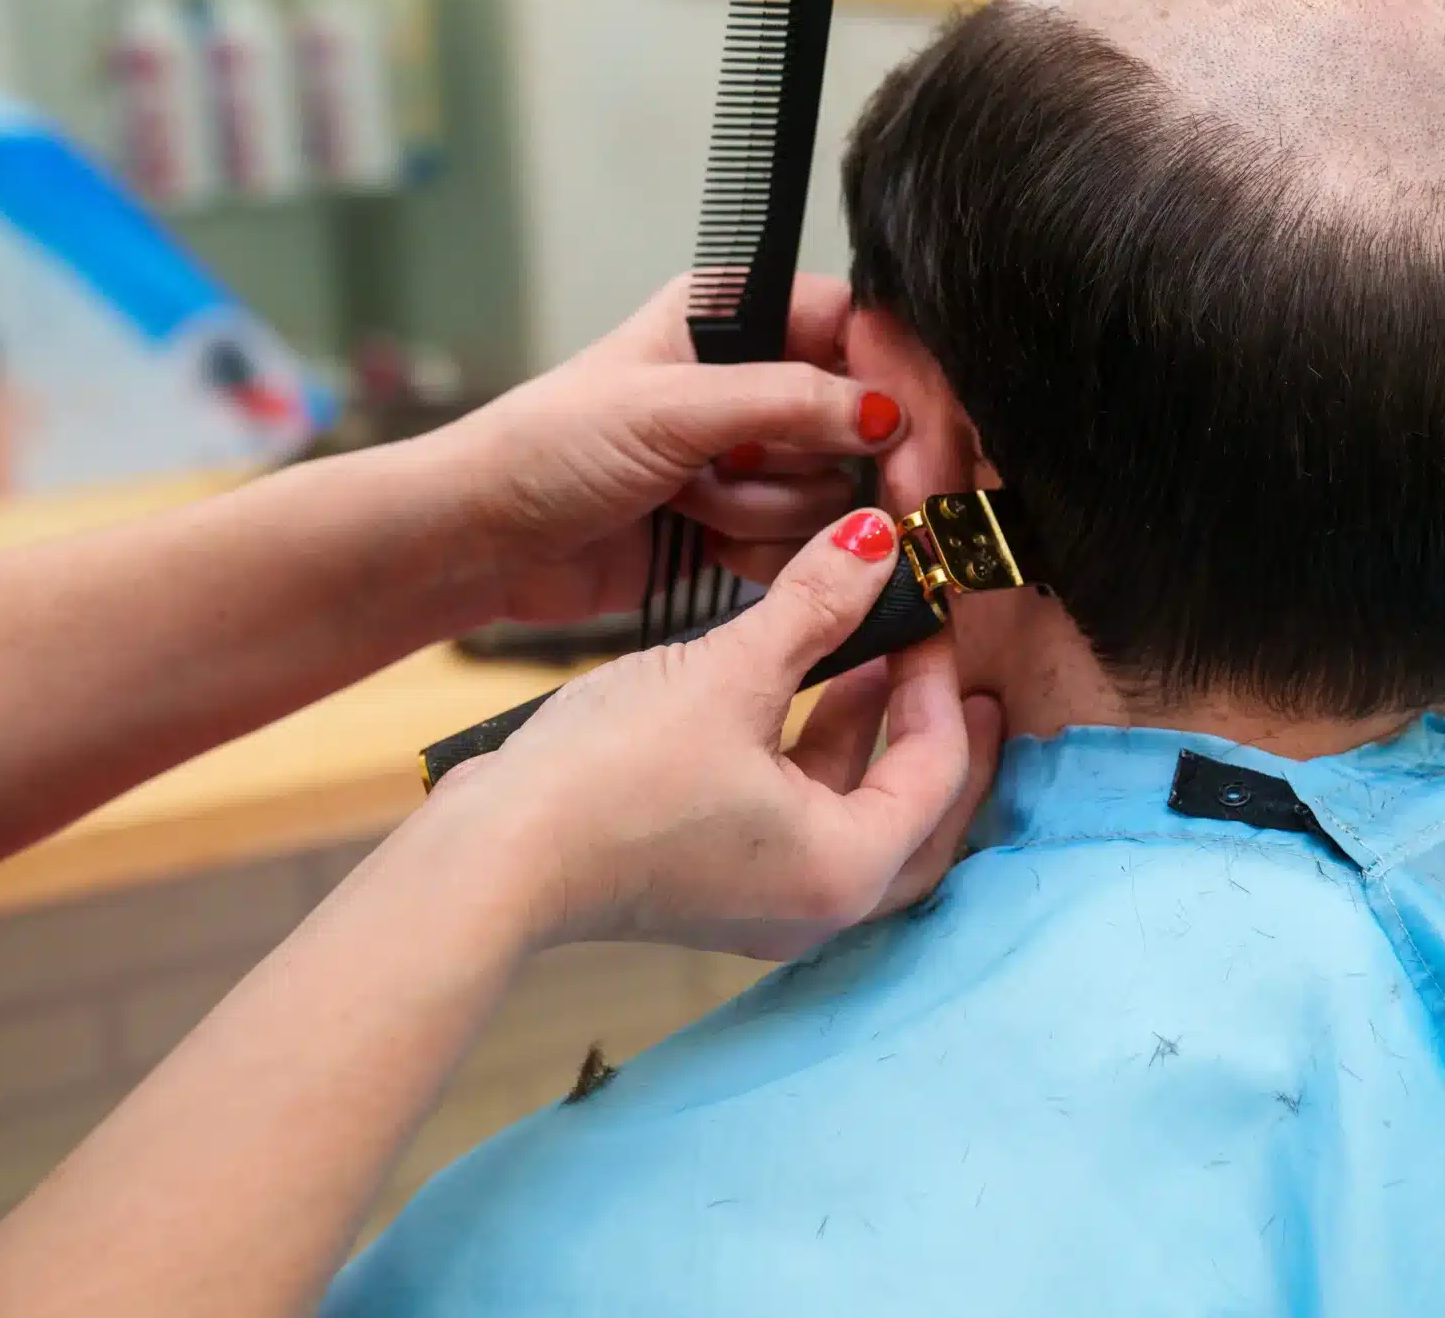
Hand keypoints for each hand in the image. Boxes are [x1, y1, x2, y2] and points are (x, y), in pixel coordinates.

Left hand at [415, 275, 906, 626]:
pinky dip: (764, 552)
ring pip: (841, 489)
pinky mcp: (746, 522)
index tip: (917, 449)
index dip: (902, 387)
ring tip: (696, 507)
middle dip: (850, 467)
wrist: (480, 542)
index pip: (864, 329)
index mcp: (737, 314)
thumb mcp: (667, 410)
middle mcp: (757, 376)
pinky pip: (808, 544)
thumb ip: (786, 402)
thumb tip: (888, 414)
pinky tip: (703, 543)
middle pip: (872, 417)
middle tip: (874, 511)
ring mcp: (754, 454)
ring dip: (776, 513)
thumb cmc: (546, 450)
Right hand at [439, 509, 1006, 958]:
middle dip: (935, 735)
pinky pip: (799, 821)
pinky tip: (798, 690)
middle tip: (956, 671)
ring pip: (854, 816)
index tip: (932, 615)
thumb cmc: (611, 778)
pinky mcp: (714, 885)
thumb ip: (816, 604)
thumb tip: (876, 540)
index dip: (940, 680)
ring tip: (874, 654)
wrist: (488, 854)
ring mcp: (762, 903)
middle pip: (919, 816)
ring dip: (867, 736)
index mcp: (845, 868)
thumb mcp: (731, 672)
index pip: (939, 770)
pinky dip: (814, 758)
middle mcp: (817, 904)